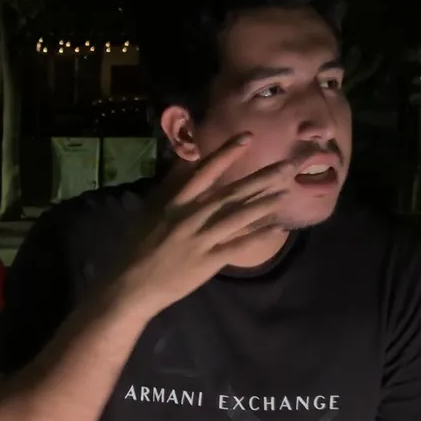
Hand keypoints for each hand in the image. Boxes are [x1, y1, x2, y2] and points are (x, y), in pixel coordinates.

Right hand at [112, 133, 296, 315]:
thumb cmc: (138, 246)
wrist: (133, 283)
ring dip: (264, 203)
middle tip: (286, 165)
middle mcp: (191, 217)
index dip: (226, 153)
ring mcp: (202, 239)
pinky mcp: (209, 260)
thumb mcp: (148, 211)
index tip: (248, 137)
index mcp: (175, 203)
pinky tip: (276, 228)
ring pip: (239, 217)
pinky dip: (258, 236)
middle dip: (260, 178)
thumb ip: (167, 188)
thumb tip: (182, 164)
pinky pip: (239, 246)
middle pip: (231, 193)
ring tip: (286, 191)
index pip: (205, 172)